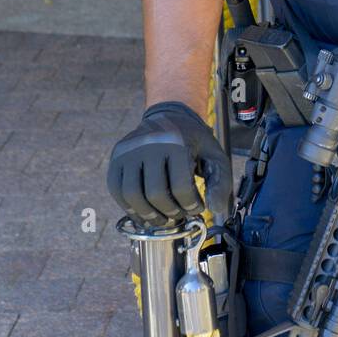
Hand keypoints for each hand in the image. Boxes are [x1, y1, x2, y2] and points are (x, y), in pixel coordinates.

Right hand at [107, 100, 231, 224]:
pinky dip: (129, 208)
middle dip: (170, 213)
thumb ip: (221, 182)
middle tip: (179, 215)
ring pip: (132, 196)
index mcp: (176, 143)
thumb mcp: (215, 155)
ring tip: (162, 219)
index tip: (196, 207)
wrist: (169, 117)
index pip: (180, 187)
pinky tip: (144, 213)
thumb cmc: (193, 141)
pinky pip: (116, 190)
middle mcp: (149, 145)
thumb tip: (215, 209)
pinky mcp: (116, 158)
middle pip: (155, 194)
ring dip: (148, 215)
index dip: (190, 206)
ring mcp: (129, 151)